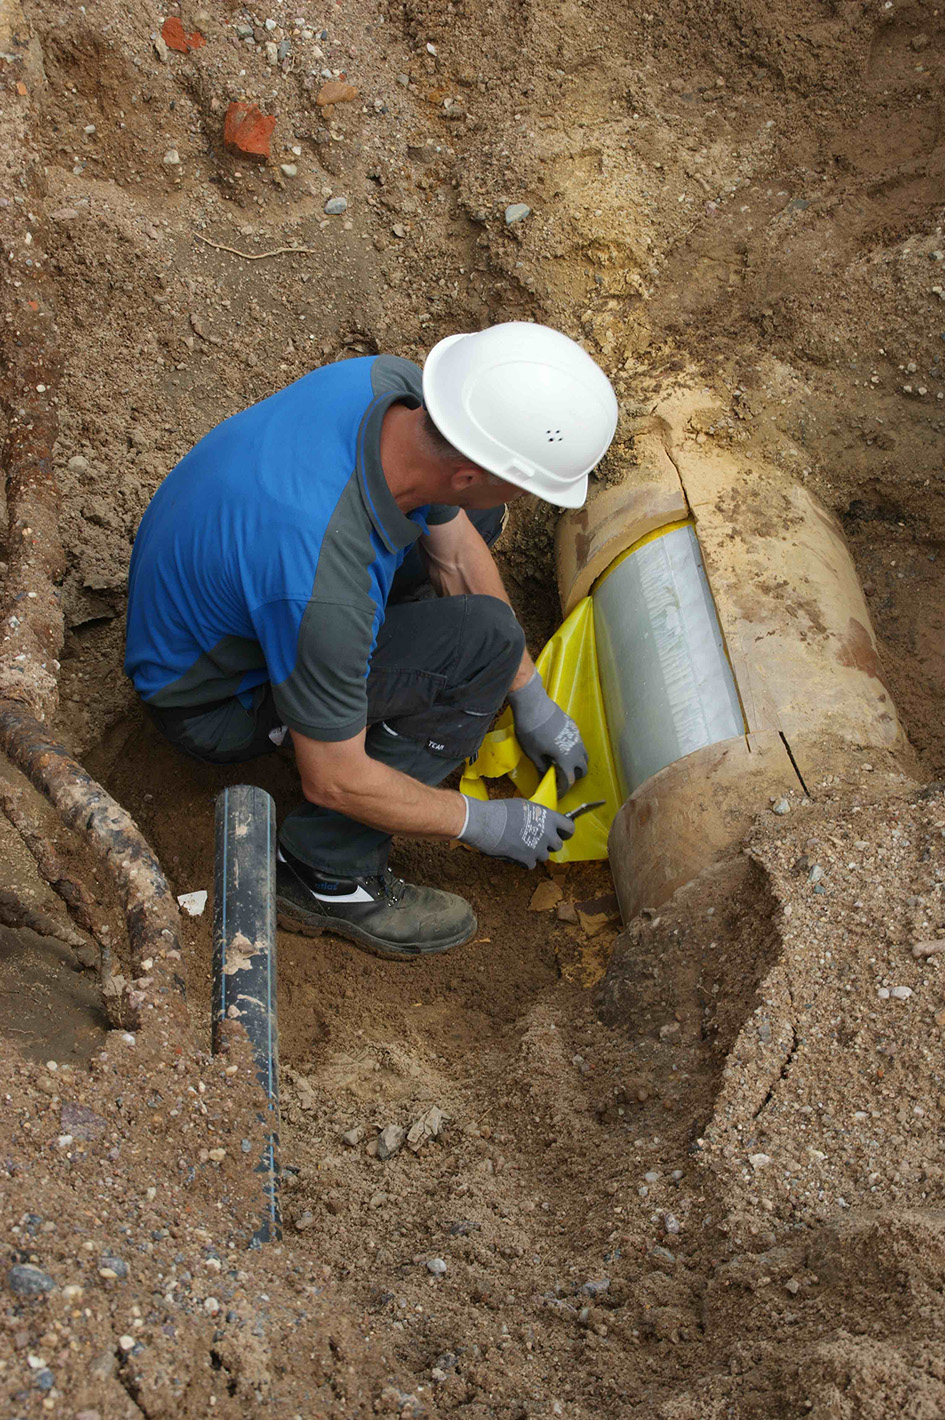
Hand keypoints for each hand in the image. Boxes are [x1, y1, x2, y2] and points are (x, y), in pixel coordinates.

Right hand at [459, 796, 574, 869]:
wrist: (485, 823)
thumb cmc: (501, 811)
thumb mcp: (525, 806)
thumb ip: (538, 815)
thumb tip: (542, 820)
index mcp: (549, 818)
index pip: (569, 828)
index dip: (565, 832)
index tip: (561, 833)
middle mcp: (547, 834)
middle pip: (558, 845)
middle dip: (549, 844)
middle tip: (537, 839)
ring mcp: (538, 849)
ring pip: (544, 856)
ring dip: (535, 852)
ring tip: (521, 844)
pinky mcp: (527, 860)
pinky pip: (531, 864)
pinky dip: (524, 860)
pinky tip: (514, 852)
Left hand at [508, 672, 588, 793]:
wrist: (533, 705)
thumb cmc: (530, 731)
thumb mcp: (533, 753)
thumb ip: (542, 768)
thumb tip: (545, 778)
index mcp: (566, 759)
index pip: (569, 781)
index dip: (563, 790)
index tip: (556, 793)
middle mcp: (576, 749)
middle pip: (582, 769)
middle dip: (573, 777)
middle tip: (560, 777)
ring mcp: (577, 737)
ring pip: (584, 756)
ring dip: (576, 763)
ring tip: (562, 763)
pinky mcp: (574, 727)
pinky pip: (579, 743)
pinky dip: (574, 750)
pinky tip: (560, 747)